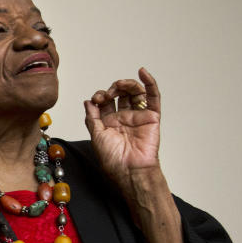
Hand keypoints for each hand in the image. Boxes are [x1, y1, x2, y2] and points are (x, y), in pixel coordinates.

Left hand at [84, 67, 160, 187]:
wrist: (130, 170)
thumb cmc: (113, 159)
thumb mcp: (96, 136)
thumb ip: (92, 118)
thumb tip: (87, 102)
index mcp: (109, 123)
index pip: (105, 103)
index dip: (99, 96)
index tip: (95, 100)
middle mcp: (124, 118)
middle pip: (120, 95)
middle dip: (111, 90)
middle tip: (106, 95)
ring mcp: (138, 116)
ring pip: (135, 93)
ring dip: (126, 85)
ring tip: (118, 86)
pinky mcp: (152, 117)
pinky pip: (153, 97)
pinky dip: (149, 83)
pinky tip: (142, 72)